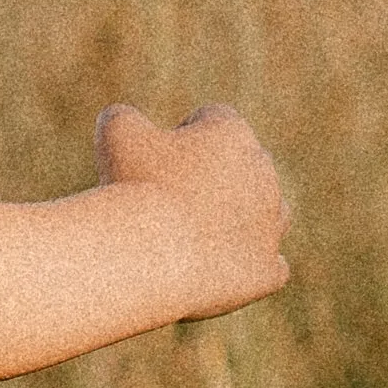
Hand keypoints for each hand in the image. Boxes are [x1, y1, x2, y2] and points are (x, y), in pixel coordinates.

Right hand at [94, 100, 290, 318]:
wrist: (156, 256)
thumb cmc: (137, 188)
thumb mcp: (115, 135)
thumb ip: (122, 118)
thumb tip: (124, 119)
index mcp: (232, 132)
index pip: (213, 120)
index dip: (184, 135)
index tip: (156, 159)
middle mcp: (263, 173)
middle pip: (243, 166)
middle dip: (215, 178)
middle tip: (171, 199)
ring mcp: (272, 223)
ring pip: (267, 213)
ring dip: (239, 219)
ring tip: (197, 235)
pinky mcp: (269, 269)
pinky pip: (269, 266)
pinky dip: (246, 267)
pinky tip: (215, 270)